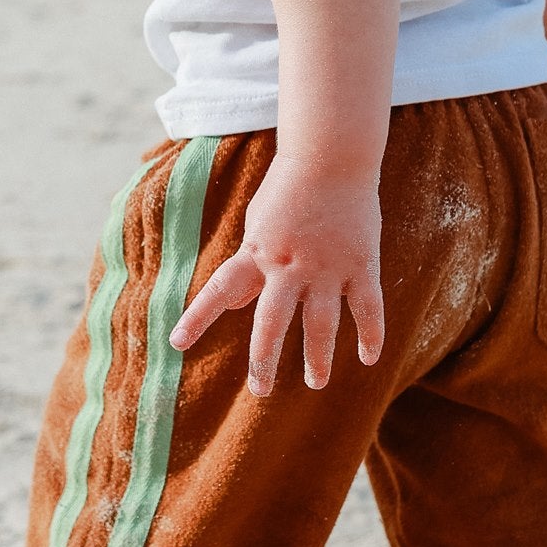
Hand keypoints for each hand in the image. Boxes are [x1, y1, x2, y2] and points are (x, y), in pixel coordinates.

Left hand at [169, 154, 383, 395]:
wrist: (332, 155)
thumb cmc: (289, 187)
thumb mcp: (258, 224)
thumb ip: (250, 265)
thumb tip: (237, 303)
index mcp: (258, 252)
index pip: (220, 290)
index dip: (198, 317)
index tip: (176, 342)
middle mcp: (289, 265)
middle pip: (271, 324)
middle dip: (264, 361)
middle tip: (261, 391)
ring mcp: (328, 267)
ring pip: (321, 325)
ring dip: (317, 358)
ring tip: (316, 382)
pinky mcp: (361, 264)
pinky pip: (367, 308)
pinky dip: (370, 335)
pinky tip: (368, 358)